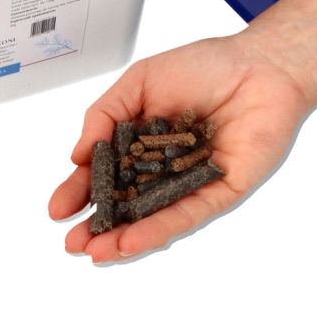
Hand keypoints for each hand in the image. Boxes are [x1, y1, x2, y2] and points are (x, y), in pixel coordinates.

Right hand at [48, 34, 310, 260]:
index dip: (79, 190)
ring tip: (95, 252)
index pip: (105, 171)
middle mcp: (164, 166)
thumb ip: (105, 115)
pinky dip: (158, 229)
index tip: (57, 209)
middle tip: (71, 243)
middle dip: (97, 225)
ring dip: (123, 237)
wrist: (260, 64)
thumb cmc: (204, 66)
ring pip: (153, 216)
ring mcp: (191, 182)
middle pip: (126, 202)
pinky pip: (186, 214)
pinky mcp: (220, 191)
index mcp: (141, 141)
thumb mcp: (139, 82)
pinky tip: (131, 241)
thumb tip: (78, 155)